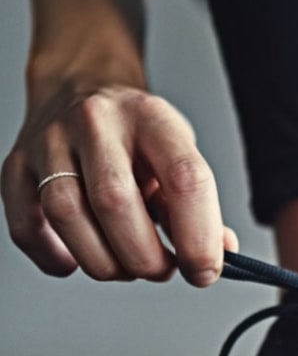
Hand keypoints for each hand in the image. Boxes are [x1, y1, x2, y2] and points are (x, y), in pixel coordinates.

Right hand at [1, 82, 237, 284]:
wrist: (79, 85)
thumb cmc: (135, 132)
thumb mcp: (178, 152)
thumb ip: (198, 204)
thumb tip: (219, 253)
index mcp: (150, 117)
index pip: (184, 178)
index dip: (199, 237)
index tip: (204, 271)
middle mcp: (95, 122)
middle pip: (116, 202)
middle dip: (145, 258)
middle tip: (161, 270)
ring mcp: (49, 141)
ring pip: (67, 215)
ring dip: (103, 262)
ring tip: (125, 266)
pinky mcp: (17, 166)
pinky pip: (26, 227)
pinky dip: (54, 257)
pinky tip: (77, 259)